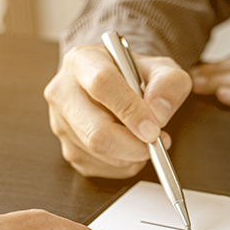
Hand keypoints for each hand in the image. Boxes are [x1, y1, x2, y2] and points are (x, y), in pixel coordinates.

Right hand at [44, 45, 191, 178]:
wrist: (115, 87)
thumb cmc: (134, 76)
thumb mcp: (161, 68)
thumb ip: (168, 84)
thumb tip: (159, 112)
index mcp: (82, 62)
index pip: (102, 85)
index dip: (131, 111)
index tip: (153, 129)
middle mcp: (63, 92)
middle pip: (96, 131)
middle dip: (134, 145)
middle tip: (156, 142)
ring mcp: (60, 124)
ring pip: (98, 152)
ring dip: (132, 155)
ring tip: (145, 140)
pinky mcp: (68, 149)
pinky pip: (99, 167)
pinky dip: (124, 164)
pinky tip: (130, 148)